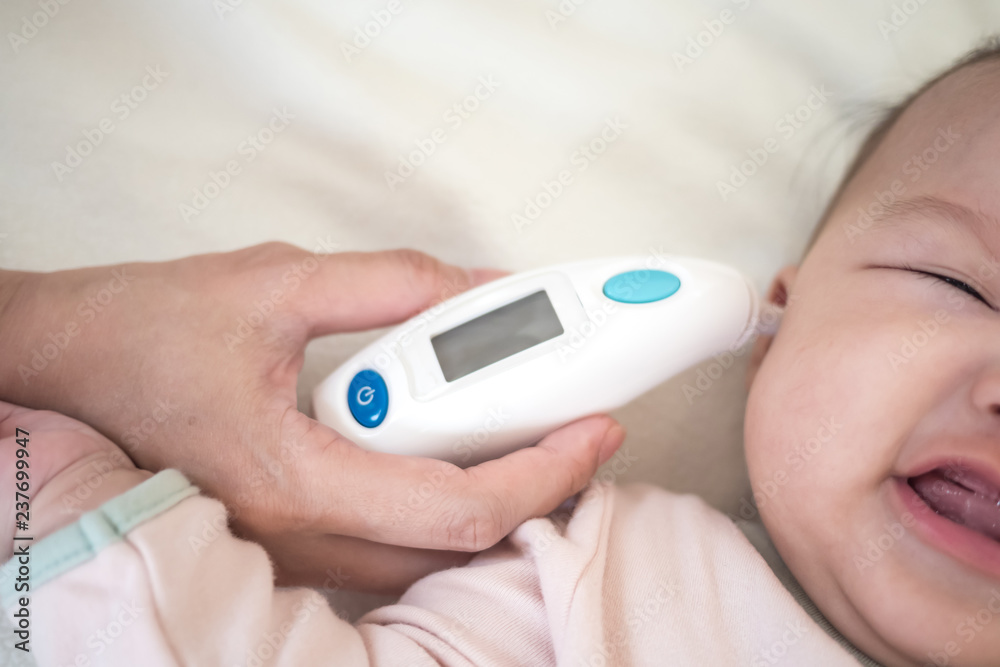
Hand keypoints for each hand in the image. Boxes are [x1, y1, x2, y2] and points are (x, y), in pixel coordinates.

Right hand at [0, 244, 623, 592]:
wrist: (58, 366)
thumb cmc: (139, 334)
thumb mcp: (272, 283)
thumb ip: (388, 284)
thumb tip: (477, 287)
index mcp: (298, 478)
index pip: (460, 506)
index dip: (545, 471)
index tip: (594, 428)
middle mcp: (297, 533)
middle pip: (457, 546)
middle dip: (538, 495)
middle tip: (579, 433)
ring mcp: (289, 545)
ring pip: (425, 557)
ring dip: (493, 507)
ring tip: (534, 442)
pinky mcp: (285, 534)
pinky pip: (388, 546)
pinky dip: (442, 511)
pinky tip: (459, 459)